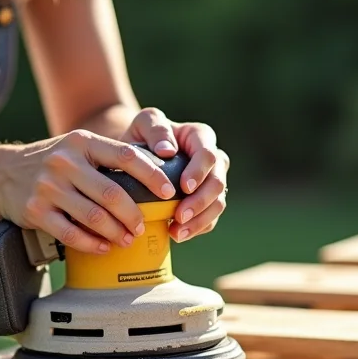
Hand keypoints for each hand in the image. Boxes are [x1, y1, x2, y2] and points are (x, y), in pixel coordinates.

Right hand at [0, 130, 175, 254]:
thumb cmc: (52, 162)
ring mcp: (48, 187)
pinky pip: (71, 233)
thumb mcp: (77, 148)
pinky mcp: (36, 211)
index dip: (152, 176)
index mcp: (82, 142)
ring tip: (127, 239)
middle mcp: (65, 162)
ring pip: (94, 217)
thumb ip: (108, 158)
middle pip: (112, 194)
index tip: (168, 192)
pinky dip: (92, 244)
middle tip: (142, 227)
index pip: (126, 156)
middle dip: (133, 215)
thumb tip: (155, 180)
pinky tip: (103, 247)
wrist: (1, 174)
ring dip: (116, 233)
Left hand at [123, 107, 229, 241]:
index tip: (184, 188)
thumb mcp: (144, 124)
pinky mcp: (208, 202)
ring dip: (199, 221)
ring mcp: (213, 182)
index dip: (199, 173)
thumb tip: (167, 151)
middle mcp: (214, 160)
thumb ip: (155, 129)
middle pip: (217, 183)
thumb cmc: (143, 136)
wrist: (139, 157)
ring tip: (177, 233)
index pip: (208, 155)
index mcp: (201, 137)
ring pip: (218, 204)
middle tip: (178, 217)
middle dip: (200, 202)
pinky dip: (196, 228)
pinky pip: (210, 219)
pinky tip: (177, 234)